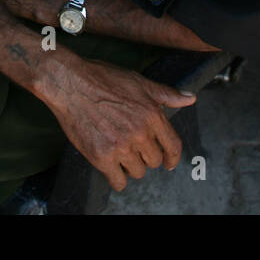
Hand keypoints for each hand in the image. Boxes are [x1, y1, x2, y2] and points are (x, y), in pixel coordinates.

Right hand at [41, 57, 195, 191]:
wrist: (69, 83)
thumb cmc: (102, 78)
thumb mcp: (139, 81)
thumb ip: (166, 94)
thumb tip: (190, 98)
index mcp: (152, 114)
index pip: (173, 146)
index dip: (173, 157)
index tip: (169, 163)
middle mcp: (140, 132)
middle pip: (154, 161)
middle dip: (146, 156)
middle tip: (132, 147)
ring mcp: (121, 146)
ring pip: (138, 172)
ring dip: (130, 166)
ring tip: (119, 152)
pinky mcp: (101, 157)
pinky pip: (118, 181)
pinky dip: (116, 177)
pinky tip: (111, 167)